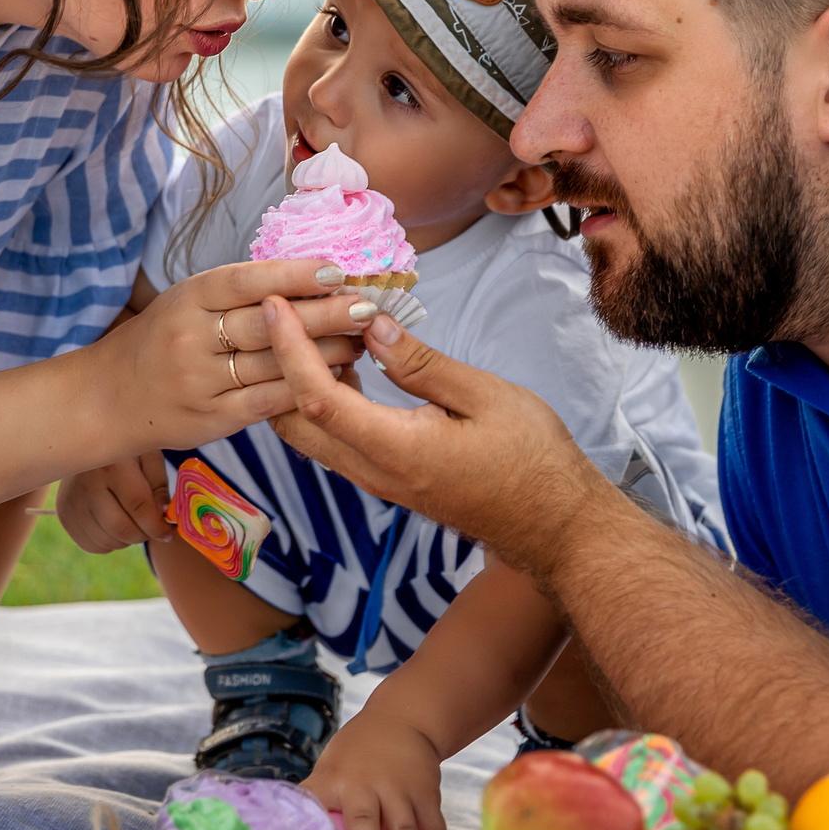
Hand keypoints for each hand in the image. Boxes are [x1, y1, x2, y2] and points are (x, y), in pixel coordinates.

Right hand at [58, 453, 171, 552]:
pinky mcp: (64, 516)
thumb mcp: (149, 457)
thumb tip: (163, 516)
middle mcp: (87, 485)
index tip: (169, 532)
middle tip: (152, 527)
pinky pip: (93, 545)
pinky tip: (114, 524)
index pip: (138, 506)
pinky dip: (110, 542)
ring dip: (128, 539)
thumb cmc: (125, 453)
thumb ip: (159, 486)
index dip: (157, 526)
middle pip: (121, 529)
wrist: (86, 444)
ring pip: (108, 541)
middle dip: (144, 535)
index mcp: (111, 465)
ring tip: (132, 519)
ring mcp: (71, 502)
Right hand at [96, 260, 372, 451]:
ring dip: (325, 352)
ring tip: (362, 339)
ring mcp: (201, 381)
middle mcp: (192, 338)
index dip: (293, 274)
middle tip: (367, 305)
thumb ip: (238, 291)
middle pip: (268, 323)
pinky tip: (336, 376)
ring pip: (274, 365)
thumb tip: (309, 275)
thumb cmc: (162, 339)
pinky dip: (305, 389)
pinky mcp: (212, 418)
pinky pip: (268, 402)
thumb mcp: (187, 300)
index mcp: (188, 298)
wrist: (110, 397)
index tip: (336, 270)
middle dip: (324, 314)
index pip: (246, 280)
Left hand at [263, 305, 603, 578]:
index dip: (290, 349)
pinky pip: (333, 439)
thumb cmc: (531, 458)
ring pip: (309, 434)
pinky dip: (321, 399)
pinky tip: (346, 362)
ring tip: (315, 328)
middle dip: (278, 365)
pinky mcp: (386, 479)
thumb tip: (370, 323)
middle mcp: (374, 472)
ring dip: (297, 383)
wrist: (552, 523)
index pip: (318, 398)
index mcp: (396, 450)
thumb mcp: (484, 396)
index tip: (277, 306)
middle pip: (294, 422)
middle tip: (287, 309)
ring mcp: (377, 481)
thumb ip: (420, 363)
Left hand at [305, 708, 454, 829]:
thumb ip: (320, 799)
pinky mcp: (427, 794)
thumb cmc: (357, 752)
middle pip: (365, 822)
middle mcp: (366, 784)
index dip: (311, 829)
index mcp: (334, 779)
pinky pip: (434, 829)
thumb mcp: (329, 766)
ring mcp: (400, 789)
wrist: (403, 719)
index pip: (315, 803)